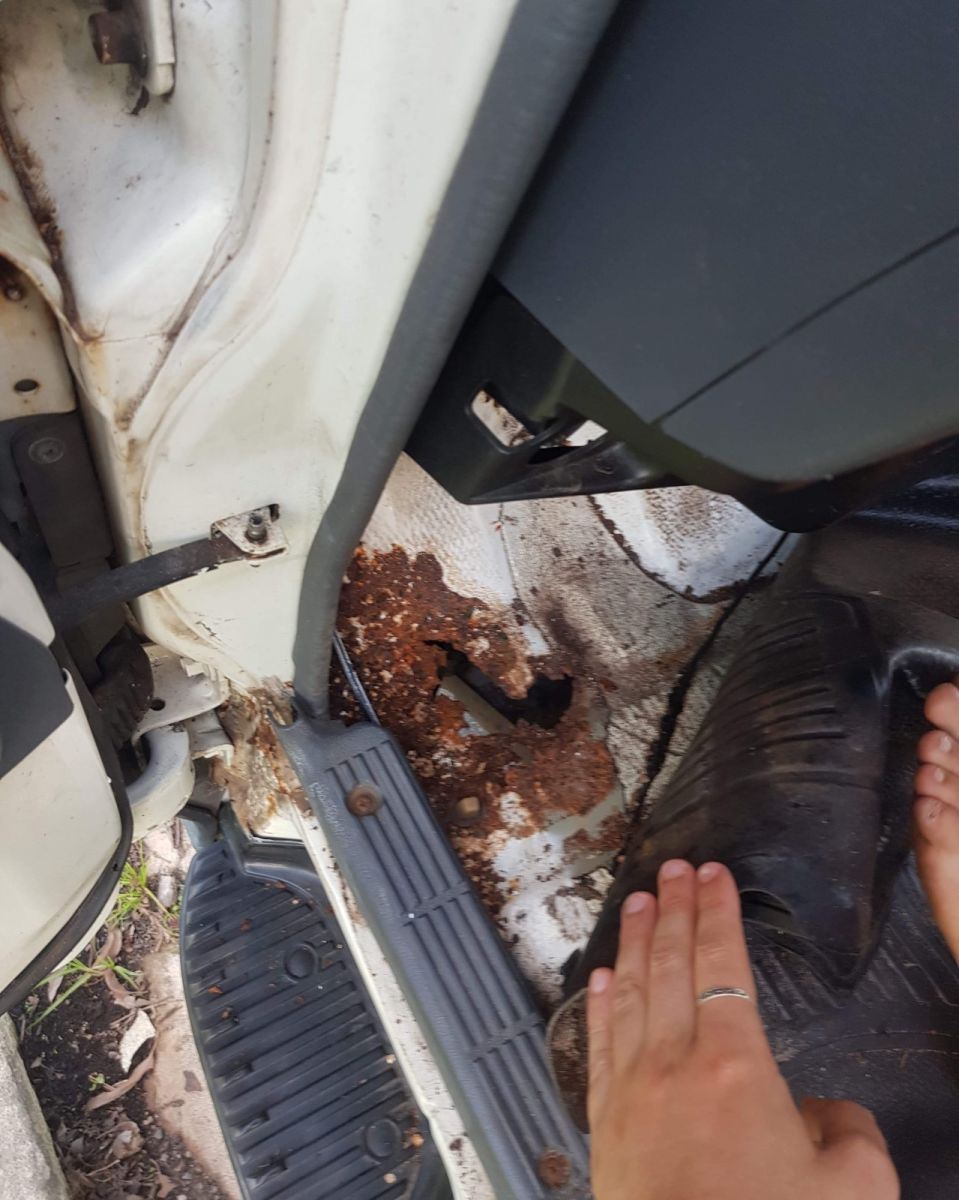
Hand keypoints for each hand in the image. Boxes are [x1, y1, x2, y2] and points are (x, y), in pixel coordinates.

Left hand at [587, 860, 898, 1199]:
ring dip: (631, 941)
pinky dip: (597, 1003)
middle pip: (669, 964)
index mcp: (736, 1065)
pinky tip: (597, 977)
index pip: (721, 964)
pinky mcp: (605, 1123)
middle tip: (671, 867)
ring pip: (629, 993)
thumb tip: (821, 1111)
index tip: (712, 874)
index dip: (717, 913)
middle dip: (672, 909)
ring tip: (633, 899)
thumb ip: (849, 1132)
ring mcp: (631, 1089)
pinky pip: (599, 1045)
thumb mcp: (853, 1189)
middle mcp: (675, 1062)